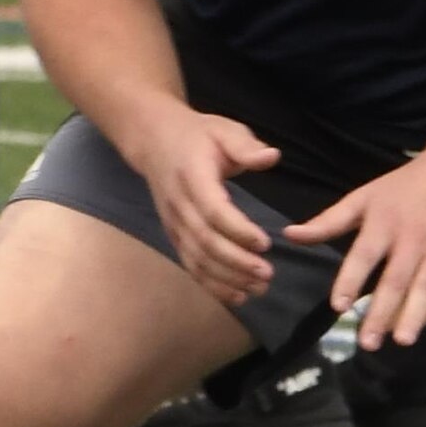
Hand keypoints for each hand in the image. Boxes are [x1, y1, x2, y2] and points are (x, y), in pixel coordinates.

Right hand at [110, 104, 288, 308]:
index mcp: (193, 177)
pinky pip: (190, 264)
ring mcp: (174, 223)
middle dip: (236, 262)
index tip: (265, 242)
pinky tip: (236, 296)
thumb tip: (271, 157)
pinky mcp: (175, 235)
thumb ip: (246, 146)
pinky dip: (211, 284)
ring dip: (226, 277)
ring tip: (258, 288)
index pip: (213, 210)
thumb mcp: (224, 130)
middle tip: (267, 273)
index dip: (237, 230)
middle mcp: (179, 204)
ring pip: (197, 258)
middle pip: (204, 240)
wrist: (154, 141)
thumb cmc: (197, 135)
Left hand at [286, 155, 425, 355]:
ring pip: (425, 287)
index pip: (363, 256)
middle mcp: (411, 241)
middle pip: (394, 280)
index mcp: (383, 226)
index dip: (350, 281)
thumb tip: (289, 235)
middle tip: (367, 343)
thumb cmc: (403, 186)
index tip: (339, 306)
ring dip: (415, 316)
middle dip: (380, 313)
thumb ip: (328, 222)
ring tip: (402, 341)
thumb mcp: (363, 198)